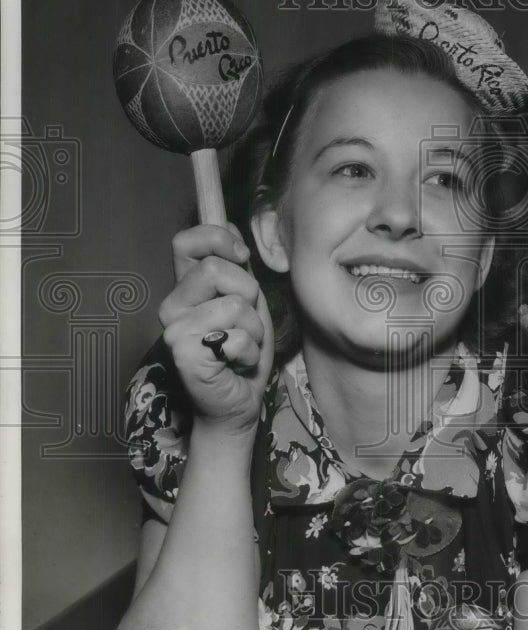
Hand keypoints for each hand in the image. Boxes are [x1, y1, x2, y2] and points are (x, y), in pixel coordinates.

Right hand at [158, 224, 274, 434]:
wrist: (237, 403)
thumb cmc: (242, 353)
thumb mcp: (247, 302)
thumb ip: (236, 268)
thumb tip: (231, 226)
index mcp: (185, 290)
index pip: (186, 242)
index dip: (217, 239)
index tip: (241, 256)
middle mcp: (172, 306)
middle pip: (216, 269)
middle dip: (248, 295)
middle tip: (244, 325)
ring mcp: (174, 330)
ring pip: (235, 305)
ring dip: (253, 331)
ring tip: (242, 348)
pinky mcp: (183, 354)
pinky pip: (236, 337)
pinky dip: (249, 352)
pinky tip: (237, 364)